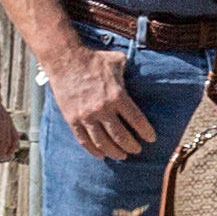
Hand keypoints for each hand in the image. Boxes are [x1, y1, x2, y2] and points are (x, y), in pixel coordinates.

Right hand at [42, 42, 156, 161]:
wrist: (65, 59)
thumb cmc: (93, 59)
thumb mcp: (117, 61)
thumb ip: (129, 70)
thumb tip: (140, 71)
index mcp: (117, 96)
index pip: (137, 120)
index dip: (146, 132)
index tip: (151, 139)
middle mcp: (103, 109)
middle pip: (121, 136)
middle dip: (132, 146)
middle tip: (137, 150)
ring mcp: (86, 116)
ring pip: (103, 143)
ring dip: (115, 152)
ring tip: (122, 156)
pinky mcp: (72, 119)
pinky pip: (84, 140)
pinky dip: (94, 150)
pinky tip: (101, 155)